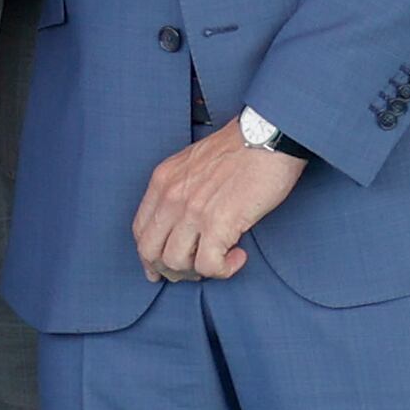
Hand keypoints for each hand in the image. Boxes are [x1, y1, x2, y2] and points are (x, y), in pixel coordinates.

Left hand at [133, 121, 311, 283]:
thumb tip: (182, 223)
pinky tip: (238, 256)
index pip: (140, 229)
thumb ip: (180, 188)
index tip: (158, 267)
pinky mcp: (219, 223)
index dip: (148, 255)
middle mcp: (172, 196)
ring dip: (198, 271)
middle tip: (192, 273)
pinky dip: (224, 270)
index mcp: (163, 180)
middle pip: (151, 251)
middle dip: (168, 270)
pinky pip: (209, 266)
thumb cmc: (241, 147)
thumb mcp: (194, 162)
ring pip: (176, 263)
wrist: (268, 136)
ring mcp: (193, 211)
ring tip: (221, 259)